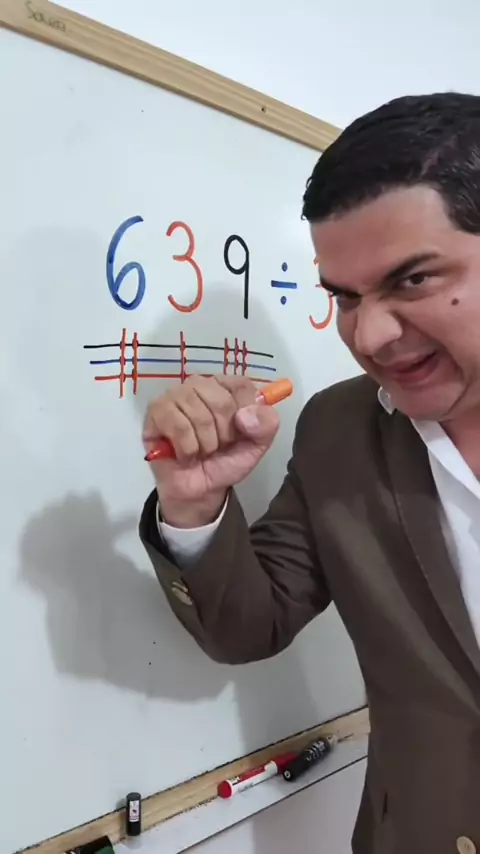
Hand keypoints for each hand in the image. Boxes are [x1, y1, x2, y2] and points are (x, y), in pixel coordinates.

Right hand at [142, 375, 278, 526]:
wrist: (200, 490)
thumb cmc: (225, 461)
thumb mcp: (256, 445)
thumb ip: (266, 425)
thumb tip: (246, 415)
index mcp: (226, 387)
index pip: (241, 386)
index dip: (245, 414)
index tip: (241, 433)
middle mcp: (200, 385)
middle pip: (220, 401)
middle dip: (224, 434)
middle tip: (217, 447)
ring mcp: (175, 395)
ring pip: (198, 414)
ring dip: (205, 444)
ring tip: (201, 451)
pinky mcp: (156, 411)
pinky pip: (177, 425)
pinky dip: (187, 447)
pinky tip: (185, 454)